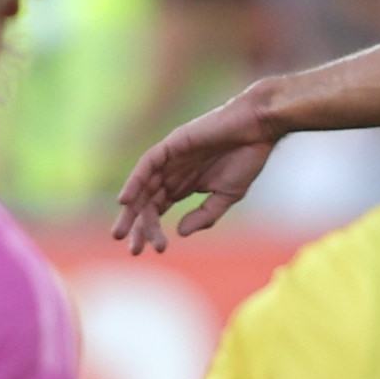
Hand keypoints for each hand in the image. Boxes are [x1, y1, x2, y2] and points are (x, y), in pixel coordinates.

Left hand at [114, 86, 280, 251]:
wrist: (258, 127)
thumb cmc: (247, 158)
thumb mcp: (228, 195)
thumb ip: (205, 215)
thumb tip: (180, 233)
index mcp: (185, 184)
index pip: (160, 209)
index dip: (153, 230)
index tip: (156, 251)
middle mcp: (173, 172)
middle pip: (148, 201)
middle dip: (138, 225)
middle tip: (131, 249)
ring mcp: (171, 158)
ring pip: (144, 186)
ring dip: (131, 209)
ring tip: (121, 232)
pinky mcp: (172, 144)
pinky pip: (147, 164)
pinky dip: (135, 181)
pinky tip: (126, 201)